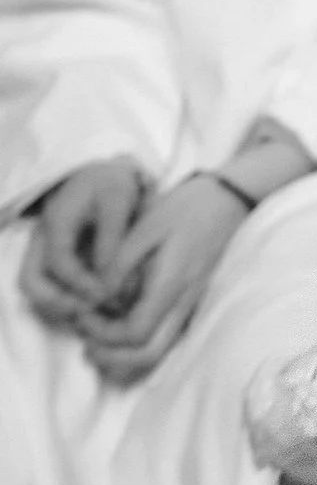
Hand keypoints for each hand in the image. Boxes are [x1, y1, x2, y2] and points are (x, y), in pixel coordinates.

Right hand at [18, 156, 150, 333]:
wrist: (102, 172)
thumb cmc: (110, 183)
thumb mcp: (118, 200)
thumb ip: (112, 235)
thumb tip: (107, 275)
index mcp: (56, 223)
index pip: (58, 262)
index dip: (78, 282)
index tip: (103, 294)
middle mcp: (42, 240)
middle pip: (30, 281)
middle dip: (54, 302)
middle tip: (87, 312)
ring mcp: (43, 250)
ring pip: (34, 287)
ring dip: (57, 304)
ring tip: (90, 313)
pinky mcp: (53, 258)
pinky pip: (47, 285)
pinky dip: (63, 298)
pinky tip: (91, 304)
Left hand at [80, 175, 249, 382]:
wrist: (227, 200)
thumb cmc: (184, 209)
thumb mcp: (143, 230)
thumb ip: (117, 267)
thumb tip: (96, 300)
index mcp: (171, 284)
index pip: (135, 333)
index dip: (102, 334)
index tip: (83, 313)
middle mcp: (184, 303)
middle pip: (148, 355)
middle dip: (111, 356)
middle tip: (86, 338)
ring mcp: (190, 306)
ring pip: (157, 352)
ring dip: (122, 354)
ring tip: (97, 334)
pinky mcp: (190, 303)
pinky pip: (163, 337)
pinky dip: (136, 343)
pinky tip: (119, 323)